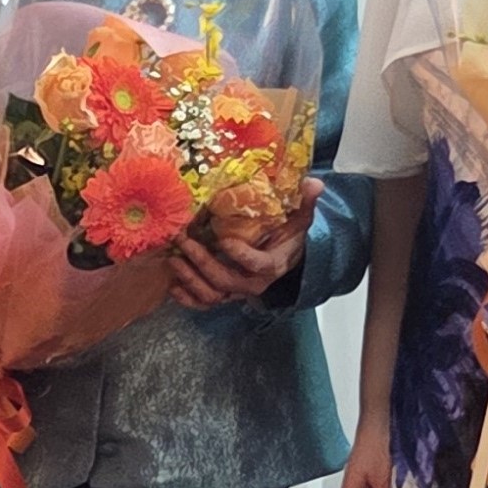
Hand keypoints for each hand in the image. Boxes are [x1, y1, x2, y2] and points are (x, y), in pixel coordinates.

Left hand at [169, 187, 314, 311]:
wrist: (284, 256)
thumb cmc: (288, 235)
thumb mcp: (300, 217)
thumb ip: (305, 201)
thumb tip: (315, 184)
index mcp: (272, 265)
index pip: (257, 265)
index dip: (241, 255)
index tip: (224, 239)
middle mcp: (253, 283)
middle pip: (225, 281)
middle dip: (202, 262)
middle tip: (184, 240)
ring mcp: (237, 290)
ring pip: (212, 296)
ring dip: (190, 279)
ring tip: (174, 259)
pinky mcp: (224, 293)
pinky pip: (204, 304)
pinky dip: (187, 299)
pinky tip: (173, 286)